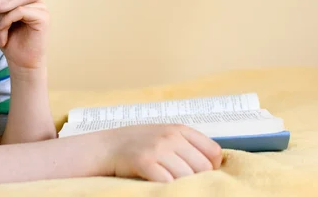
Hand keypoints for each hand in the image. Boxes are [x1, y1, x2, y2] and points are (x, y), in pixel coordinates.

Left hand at [0, 1, 48, 70]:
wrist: (23, 64)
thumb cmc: (12, 43)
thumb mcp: (1, 20)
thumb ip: (1, 6)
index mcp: (28, 0)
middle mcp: (37, 1)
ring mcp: (42, 8)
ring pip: (13, 4)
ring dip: (1, 21)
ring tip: (1, 37)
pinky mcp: (43, 17)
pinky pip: (19, 11)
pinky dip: (7, 22)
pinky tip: (5, 37)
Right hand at [107, 124, 221, 181]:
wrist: (104, 148)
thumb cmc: (137, 145)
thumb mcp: (163, 136)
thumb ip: (186, 145)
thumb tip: (213, 165)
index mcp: (179, 129)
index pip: (213, 151)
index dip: (211, 167)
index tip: (199, 174)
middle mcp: (170, 137)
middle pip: (203, 167)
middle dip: (197, 179)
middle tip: (183, 182)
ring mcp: (157, 149)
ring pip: (188, 176)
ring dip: (182, 185)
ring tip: (171, 184)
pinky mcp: (144, 162)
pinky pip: (168, 182)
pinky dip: (168, 188)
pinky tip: (159, 186)